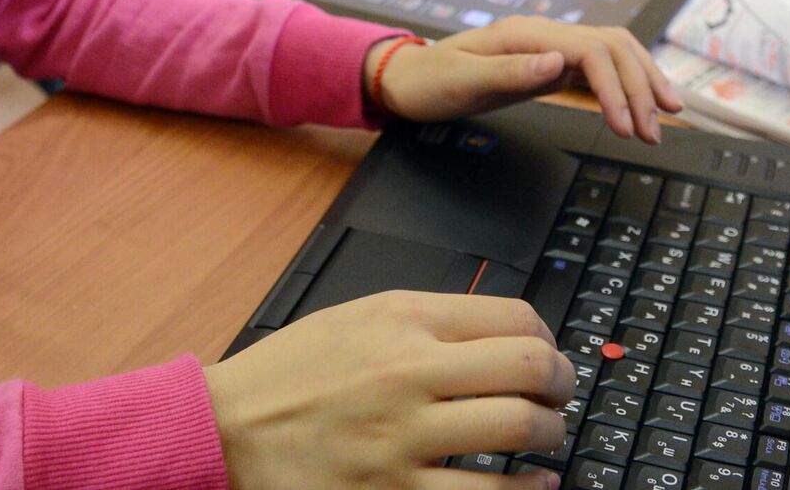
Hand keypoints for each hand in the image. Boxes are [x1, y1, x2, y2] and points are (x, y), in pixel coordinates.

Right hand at [204, 291, 571, 489]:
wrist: (230, 428)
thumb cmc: (290, 373)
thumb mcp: (356, 318)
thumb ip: (425, 320)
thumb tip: (499, 335)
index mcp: (401, 319)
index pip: (514, 317)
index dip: (547, 339)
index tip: (546, 356)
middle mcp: (409, 370)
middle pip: (530, 367)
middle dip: (560, 383)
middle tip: (557, 395)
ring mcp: (405, 436)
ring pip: (519, 428)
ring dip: (548, 435)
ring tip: (543, 437)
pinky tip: (532, 484)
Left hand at [366, 17, 684, 142]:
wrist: (408, 80)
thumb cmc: (429, 81)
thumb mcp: (462, 80)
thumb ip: (510, 71)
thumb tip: (557, 62)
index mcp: (527, 34)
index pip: (592, 51)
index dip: (615, 87)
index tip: (625, 126)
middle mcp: (545, 35)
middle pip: (613, 47)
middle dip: (642, 86)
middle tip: (656, 130)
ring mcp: (549, 49)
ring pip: (612, 54)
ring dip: (641, 84)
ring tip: (661, 121)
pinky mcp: (549, 66)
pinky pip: (597, 70)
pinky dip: (623, 88)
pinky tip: (636, 109)